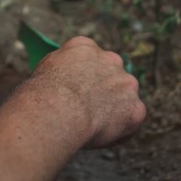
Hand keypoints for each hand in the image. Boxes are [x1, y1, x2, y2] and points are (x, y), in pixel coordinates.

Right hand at [30, 37, 145, 147]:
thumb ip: (63, 66)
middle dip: (102, 87)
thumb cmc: (44, 92)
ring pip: (123, 96)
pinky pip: (131, 119)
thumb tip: (66, 74)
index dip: (82, 73)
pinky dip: (120, 129)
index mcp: (84, 46)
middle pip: (110, 73)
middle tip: (86, 105)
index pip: (89, 55)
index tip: (76, 86)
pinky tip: (101, 134)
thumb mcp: (46, 67)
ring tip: (92, 123)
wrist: (58, 110)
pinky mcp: (135, 108)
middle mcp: (110, 59)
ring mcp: (126, 83)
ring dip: (112, 107)